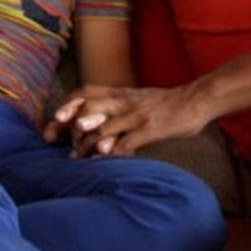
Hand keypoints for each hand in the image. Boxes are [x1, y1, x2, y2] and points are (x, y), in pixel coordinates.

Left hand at [43, 84, 210, 156]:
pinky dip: (113, 149)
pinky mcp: (151, 128)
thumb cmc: (163, 104)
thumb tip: (91, 124)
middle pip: (89, 108)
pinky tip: (104, 157)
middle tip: (58, 141)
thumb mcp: (135, 98)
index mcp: (119, 93)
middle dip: (70, 125)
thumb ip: (115, 107)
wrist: (196, 99)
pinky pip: (128, 140)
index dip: (68, 105)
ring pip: (104, 127)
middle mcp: (124, 101)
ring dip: (88, 142)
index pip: (85, 93)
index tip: (55, 121)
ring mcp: (137, 115)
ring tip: (77, 156)